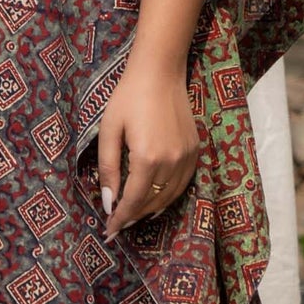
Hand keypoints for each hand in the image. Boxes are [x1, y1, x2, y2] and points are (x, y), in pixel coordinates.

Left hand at [98, 55, 199, 239]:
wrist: (160, 71)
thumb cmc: (128, 97)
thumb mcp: (109, 131)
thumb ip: (109, 168)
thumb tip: (109, 202)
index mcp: (147, 157)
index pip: (134, 200)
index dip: (120, 218)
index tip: (109, 232)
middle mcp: (171, 161)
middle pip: (152, 202)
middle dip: (134, 216)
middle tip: (117, 224)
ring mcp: (187, 156)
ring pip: (170, 196)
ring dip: (151, 209)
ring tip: (134, 216)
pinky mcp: (195, 149)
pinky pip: (183, 183)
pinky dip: (169, 196)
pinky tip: (156, 199)